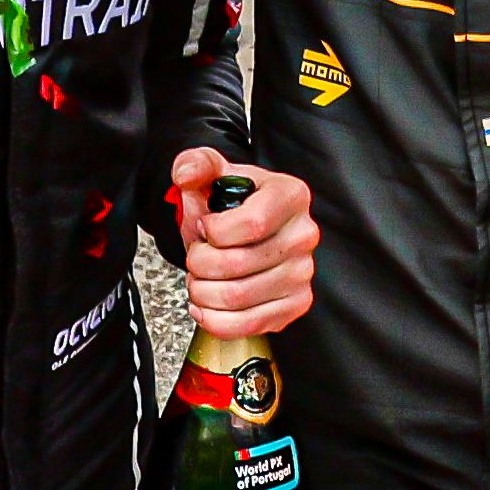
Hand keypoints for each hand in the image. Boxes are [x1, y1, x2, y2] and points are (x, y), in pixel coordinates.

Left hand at [167, 148, 319, 335]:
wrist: (248, 231)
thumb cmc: (233, 205)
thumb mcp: (213, 174)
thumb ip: (194, 165)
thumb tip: (186, 174)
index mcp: (290, 195)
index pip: (250, 224)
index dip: (212, 232)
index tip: (204, 227)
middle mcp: (303, 235)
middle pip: (236, 264)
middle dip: (199, 264)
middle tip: (195, 258)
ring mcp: (302, 272)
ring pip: (237, 298)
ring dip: (203, 293)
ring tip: (200, 280)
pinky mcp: (296, 304)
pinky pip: (247, 324)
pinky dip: (215, 320)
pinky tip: (207, 305)